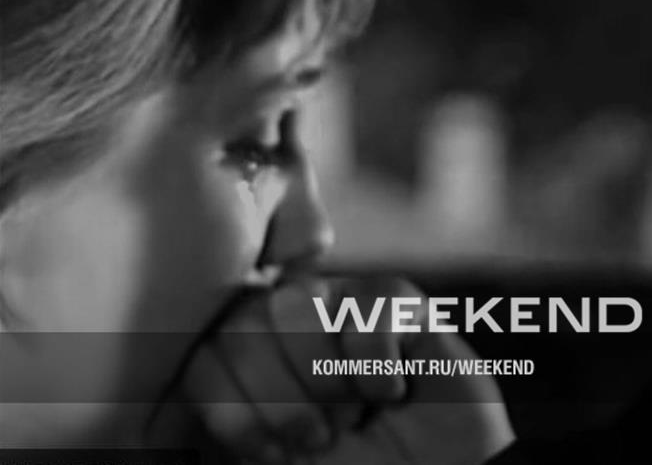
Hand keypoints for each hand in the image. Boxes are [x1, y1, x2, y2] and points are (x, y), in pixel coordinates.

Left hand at [179, 276, 513, 463]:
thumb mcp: (275, 464)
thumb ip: (229, 429)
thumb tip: (158, 424)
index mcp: (244, 370)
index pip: (202, 358)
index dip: (233, 410)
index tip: (270, 456)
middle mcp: (284, 328)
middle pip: (243, 323)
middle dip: (280, 397)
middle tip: (319, 438)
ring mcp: (340, 308)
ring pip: (297, 300)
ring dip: (325, 377)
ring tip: (354, 414)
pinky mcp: (397, 304)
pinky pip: (370, 301)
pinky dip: (377, 360)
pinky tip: (394, 391)